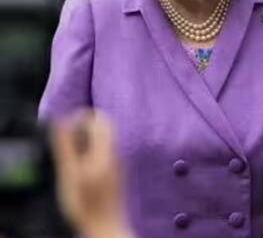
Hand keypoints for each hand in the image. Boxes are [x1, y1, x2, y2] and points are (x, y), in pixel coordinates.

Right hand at [51, 111, 134, 237]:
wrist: (107, 227)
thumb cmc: (86, 203)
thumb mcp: (69, 174)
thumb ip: (66, 147)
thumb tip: (62, 122)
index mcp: (106, 150)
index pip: (100, 118)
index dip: (81, 117)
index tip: (66, 128)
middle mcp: (117, 153)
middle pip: (105, 126)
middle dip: (85, 127)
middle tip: (68, 142)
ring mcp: (119, 163)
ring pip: (106, 139)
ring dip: (88, 140)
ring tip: (73, 157)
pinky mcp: (118, 173)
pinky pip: (106, 152)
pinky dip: (93, 152)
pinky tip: (83, 168)